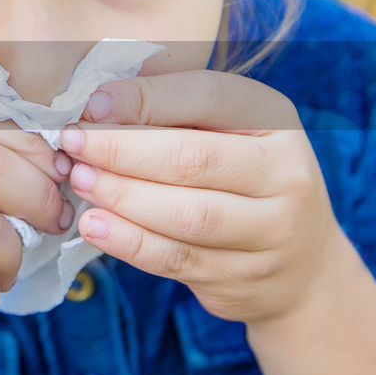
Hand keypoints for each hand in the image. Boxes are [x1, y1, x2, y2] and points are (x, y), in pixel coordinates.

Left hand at [59, 69, 345, 327]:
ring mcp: (271, 232)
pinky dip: (130, 243)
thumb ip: (174, 110)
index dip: (146, 98)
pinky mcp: (244, 277)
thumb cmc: (243, 176)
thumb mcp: (229, 130)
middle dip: (122, 150)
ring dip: (122, 197)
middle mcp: (285, 174)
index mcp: (277, 120)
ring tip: (80, 180)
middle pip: (193, 160)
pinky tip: (95, 226)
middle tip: (72, 144)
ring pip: (186, 215)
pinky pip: (177, 259)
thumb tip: (97, 99)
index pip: (209, 97)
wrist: (303, 265)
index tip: (92, 105)